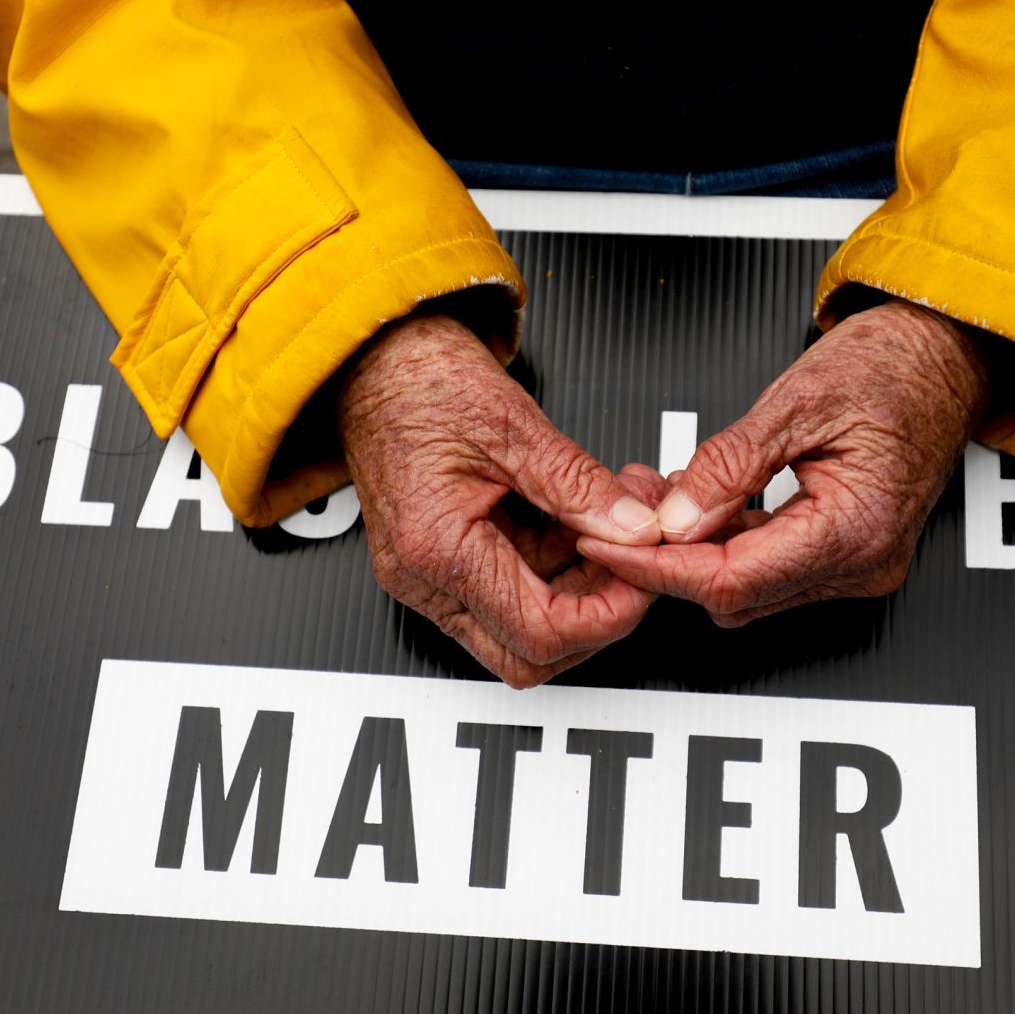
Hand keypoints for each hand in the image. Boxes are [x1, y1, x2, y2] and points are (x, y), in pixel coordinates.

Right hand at [339, 313, 666, 686]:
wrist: (369, 357)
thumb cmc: (417, 378)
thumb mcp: (513, 424)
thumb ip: (580, 487)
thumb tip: (636, 530)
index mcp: (434, 547)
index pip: (538, 631)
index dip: (607, 614)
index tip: (644, 576)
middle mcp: (422, 577)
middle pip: (527, 655)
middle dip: (596, 619)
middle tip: (637, 566)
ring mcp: (428, 575)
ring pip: (523, 629)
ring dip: (581, 590)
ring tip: (616, 527)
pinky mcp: (442, 561)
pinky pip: (510, 591)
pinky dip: (558, 568)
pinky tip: (585, 522)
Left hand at [577, 300, 988, 625]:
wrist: (945, 355)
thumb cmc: (891, 366)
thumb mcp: (796, 401)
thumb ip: (729, 465)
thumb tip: (674, 517)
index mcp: (856, 529)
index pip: (732, 578)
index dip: (658, 566)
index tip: (607, 544)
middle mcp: (862, 564)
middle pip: (735, 593)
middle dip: (669, 559)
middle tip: (622, 512)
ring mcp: (857, 566)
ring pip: (746, 589)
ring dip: (695, 551)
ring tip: (660, 497)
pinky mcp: (846, 556)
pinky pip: (768, 568)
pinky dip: (726, 541)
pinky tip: (701, 502)